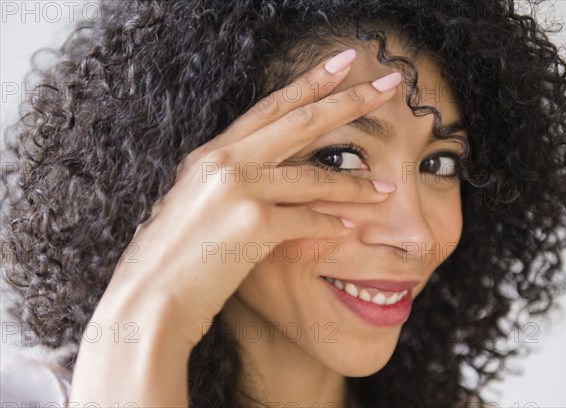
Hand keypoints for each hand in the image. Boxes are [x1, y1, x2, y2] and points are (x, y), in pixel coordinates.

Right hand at [96, 48, 401, 348]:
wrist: (147, 300)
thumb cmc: (174, 258)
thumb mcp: (198, 204)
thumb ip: (229, 180)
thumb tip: (269, 172)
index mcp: (210, 153)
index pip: (271, 107)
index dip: (310, 82)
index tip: (344, 64)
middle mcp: (222, 161)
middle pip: (301, 121)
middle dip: (350, 100)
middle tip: (390, 84)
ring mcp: (235, 188)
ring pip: (312, 175)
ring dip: (354, 184)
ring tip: (387, 188)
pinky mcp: (249, 223)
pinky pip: (306, 218)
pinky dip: (329, 224)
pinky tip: (349, 229)